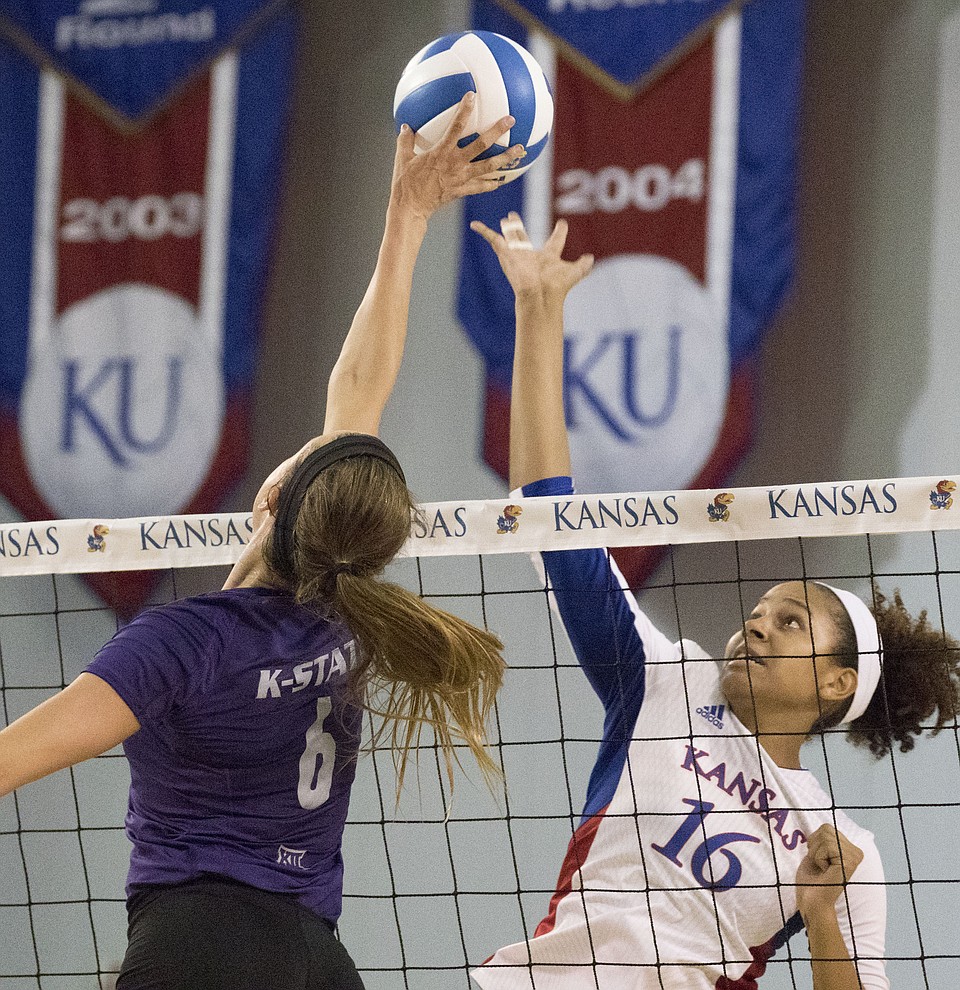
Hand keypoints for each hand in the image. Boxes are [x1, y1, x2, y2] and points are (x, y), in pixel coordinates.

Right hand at [390, 92, 524, 221]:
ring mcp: (461, 178)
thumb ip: (405, 140)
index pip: (456, 126)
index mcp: (441, 152)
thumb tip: (405, 126)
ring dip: (505, 158)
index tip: (473, 95)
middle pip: (480, 144)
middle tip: (510, 120)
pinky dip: (491, 183)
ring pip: (488, 166)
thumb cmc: (405, 183)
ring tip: (519, 150)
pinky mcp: (462, 191)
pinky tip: (501, 180)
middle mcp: (455, 163)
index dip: (464, 110)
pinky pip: (480, 187)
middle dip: (496, 131)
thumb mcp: (402, 158)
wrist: (411, 208)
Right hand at [470, 211, 593, 304]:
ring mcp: (518, 255)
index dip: (560, 233)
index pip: (555, 243)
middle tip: (513, 216)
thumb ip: (583, 266)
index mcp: (548, 258)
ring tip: (506, 218)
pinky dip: (483, 231)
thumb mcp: (575, 272)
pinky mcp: (506, 254)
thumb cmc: (556, 287)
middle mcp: (531, 256)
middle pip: (525, 238)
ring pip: (510, 237)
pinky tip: (474, 224)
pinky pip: (492, 239)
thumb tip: (590, 259)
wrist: (540, 294)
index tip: (562, 224)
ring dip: (508, 228)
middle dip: (519, 228)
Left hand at [795, 824, 864, 918]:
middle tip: (820, 865)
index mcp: (850, 849)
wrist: (811, 901)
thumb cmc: (811, 879)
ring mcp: (855, 857)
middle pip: (826, 829)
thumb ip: (823, 838)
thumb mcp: (816, 852)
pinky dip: (818, 858)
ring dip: (816, 853)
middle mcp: (857, 852)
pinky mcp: (850, 862)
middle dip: (815, 846)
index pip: (826, 827)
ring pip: (825, 837)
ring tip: (823, 869)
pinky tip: (825, 872)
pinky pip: (826, 846)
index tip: (819, 860)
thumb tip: (824, 825)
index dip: (814, 842)